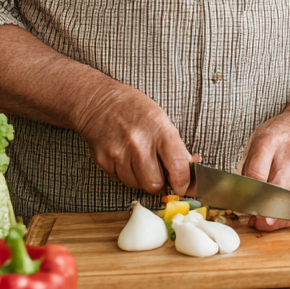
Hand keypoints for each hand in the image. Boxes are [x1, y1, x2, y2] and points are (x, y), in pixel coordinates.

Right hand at [73, 80, 197, 195]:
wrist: (98, 102)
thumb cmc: (134, 108)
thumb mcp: (162, 119)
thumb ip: (176, 146)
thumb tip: (191, 165)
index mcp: (160, 131)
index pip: (178, 168)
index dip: (183, 183)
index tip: (182, 186)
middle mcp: (139, 144)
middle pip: (154, 184)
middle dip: (160, 184)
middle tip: (160, 175)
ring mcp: (119, 154)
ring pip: (136, 185)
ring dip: (141, 179)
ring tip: (140, 162)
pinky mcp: (104, 161)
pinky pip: (120, 180)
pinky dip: (125, 174)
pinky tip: (126, 159)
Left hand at [240, 111, 289, 232]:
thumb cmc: (275, 138)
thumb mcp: (254, 141)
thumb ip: (246, 167)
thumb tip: (238, 196)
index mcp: (269, 142)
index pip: (257, 173)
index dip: (250, 195)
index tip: (244, 208)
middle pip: (279, 188)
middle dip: (267, 210)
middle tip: (258, 222)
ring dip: (283, 216)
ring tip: (270, 223)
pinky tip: (289, 218)